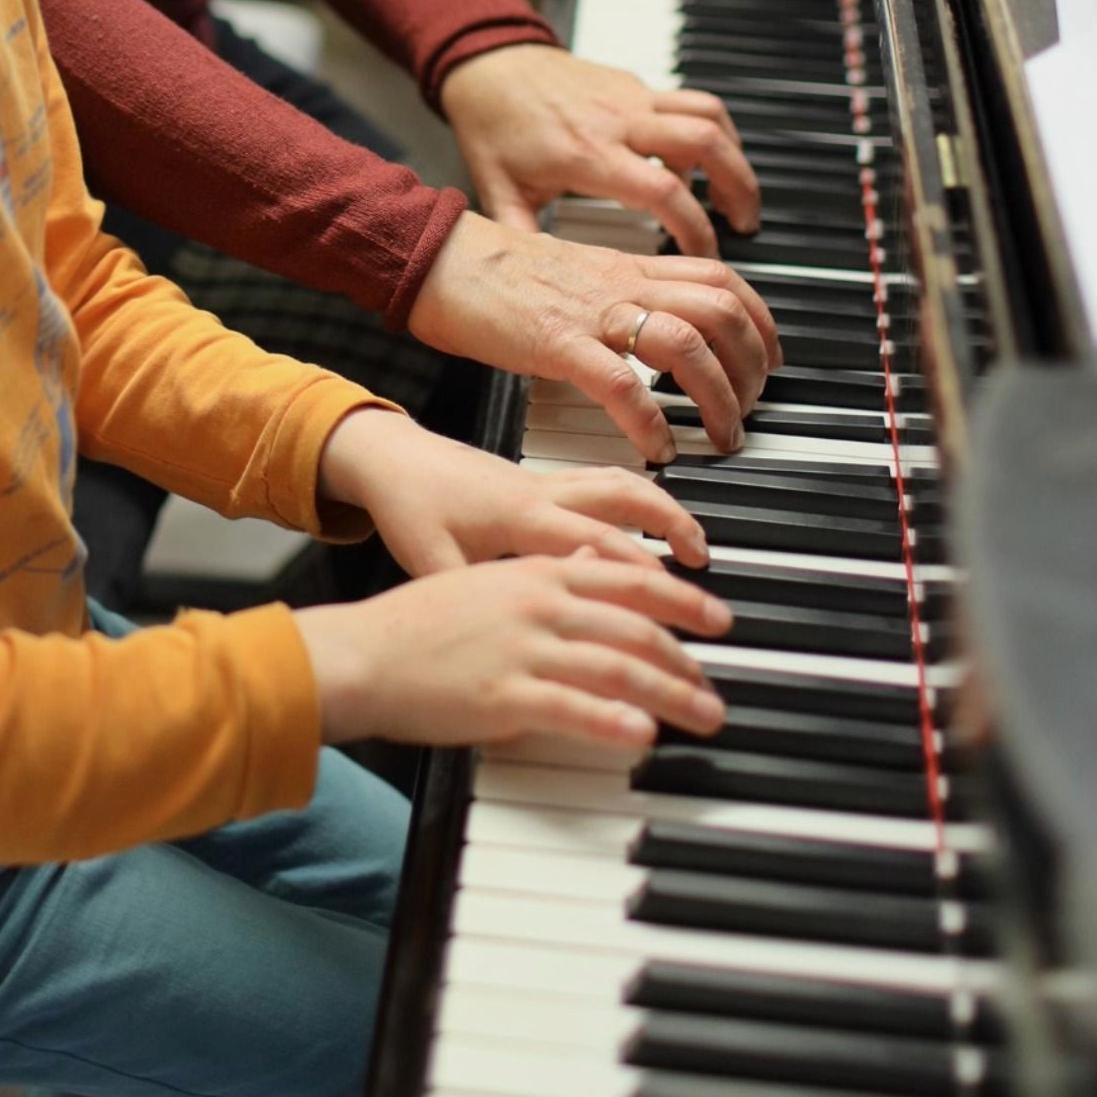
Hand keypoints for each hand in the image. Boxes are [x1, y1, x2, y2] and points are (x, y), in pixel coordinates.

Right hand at [298, 551, 731, 750]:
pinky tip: (644, 735)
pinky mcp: (504, 697)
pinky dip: (615, 722)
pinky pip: (574, 710)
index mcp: (536, 573)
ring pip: (620, 667)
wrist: (360, 655)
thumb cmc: (416, 626)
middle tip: (715, 685)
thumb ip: (545, 575)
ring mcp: (523, 649)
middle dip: (687, 658)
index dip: (683, 598)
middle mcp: (538, 604)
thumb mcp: (487, 580)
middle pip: (636, 626)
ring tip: (704, 716)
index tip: (718, 618)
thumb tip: (594, 561)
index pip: (629, 579)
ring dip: (673, 694)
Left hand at [318, 408, 708, 572]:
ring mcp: (545, 481)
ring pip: (622, 484)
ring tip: (695, 544)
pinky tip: (650, 524)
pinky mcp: (540, 479)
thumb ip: (476, 596)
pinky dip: (638, 497)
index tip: (676, 605)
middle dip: (674, 532)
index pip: (599, 545)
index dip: (642, 576)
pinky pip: (604, 481)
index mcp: (522, 518)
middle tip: (707, 568)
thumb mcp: (432, 563)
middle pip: (628, 504)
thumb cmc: (409, 508)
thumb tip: (509, 638)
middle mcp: (543, 493)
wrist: (389, 458)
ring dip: (664, 509)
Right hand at [408, 214, 779, 456]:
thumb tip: (636, 331)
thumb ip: (610, 296)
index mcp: (627, 267)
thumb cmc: (489, 272)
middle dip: (752, 364)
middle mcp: (621, 284)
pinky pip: (620, 382)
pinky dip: (650, 420)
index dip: (759, 320)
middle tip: (749, 407)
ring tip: (719, 434)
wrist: (435, 256)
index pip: (720, 279)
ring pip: (687, 342)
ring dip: (717, 395)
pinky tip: (659, 448)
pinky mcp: (556, 342)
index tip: (768, 358)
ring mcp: (592, 312)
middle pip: (722, 309)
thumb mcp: (570, 274)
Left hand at [439, 45, 760, 256]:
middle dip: (737, 187)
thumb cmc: (492, 127)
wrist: (487, 64)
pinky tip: (707, 161)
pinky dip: (713, 129)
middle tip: (744, 224)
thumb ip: (523, 239)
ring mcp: (632, 98)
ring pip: (709, 115)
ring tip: (737, 194)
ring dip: (735, 155)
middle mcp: (618, 121)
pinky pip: (692, 101)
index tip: (705, 255)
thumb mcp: (501, 192)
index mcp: (588, 155)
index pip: (662, 192)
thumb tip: (534, 290)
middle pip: (705, 144)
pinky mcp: (636, 84)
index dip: (694, 228)